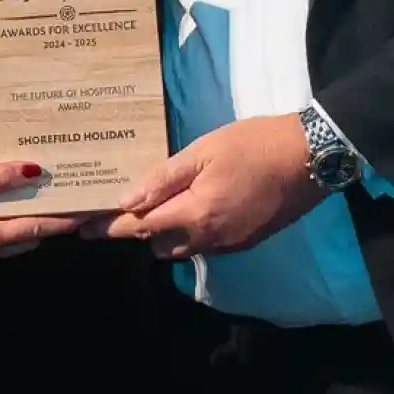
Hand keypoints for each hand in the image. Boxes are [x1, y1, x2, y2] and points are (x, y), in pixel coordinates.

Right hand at [0, 162, 82, 265]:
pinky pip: (0, 232)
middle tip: (72, 195)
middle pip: (28, 236)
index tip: (85, 212)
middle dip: (50, 218)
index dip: (61, 221)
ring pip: (15, 236)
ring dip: (32, 217)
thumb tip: (34, 172)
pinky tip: (21, 195)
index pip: (34, 230)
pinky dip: (14, 217)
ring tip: (53, 192)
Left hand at [80, 113, 325, 257]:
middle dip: (141, 229)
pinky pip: (207, 246)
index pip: (139, 227)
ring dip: (167, 233)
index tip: (82, 229)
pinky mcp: (246, 242)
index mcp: (194, 213)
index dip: (108, 228)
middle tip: (130, 204)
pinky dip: (193, 233)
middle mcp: (209, 238)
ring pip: (182, 249)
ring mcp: (230, 244)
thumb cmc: (254, 144)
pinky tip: (197, 208)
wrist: (311, 157)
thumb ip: (165, 177)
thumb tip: (128, 198)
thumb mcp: (204, 150)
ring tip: (163, 205)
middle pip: (158, 244)